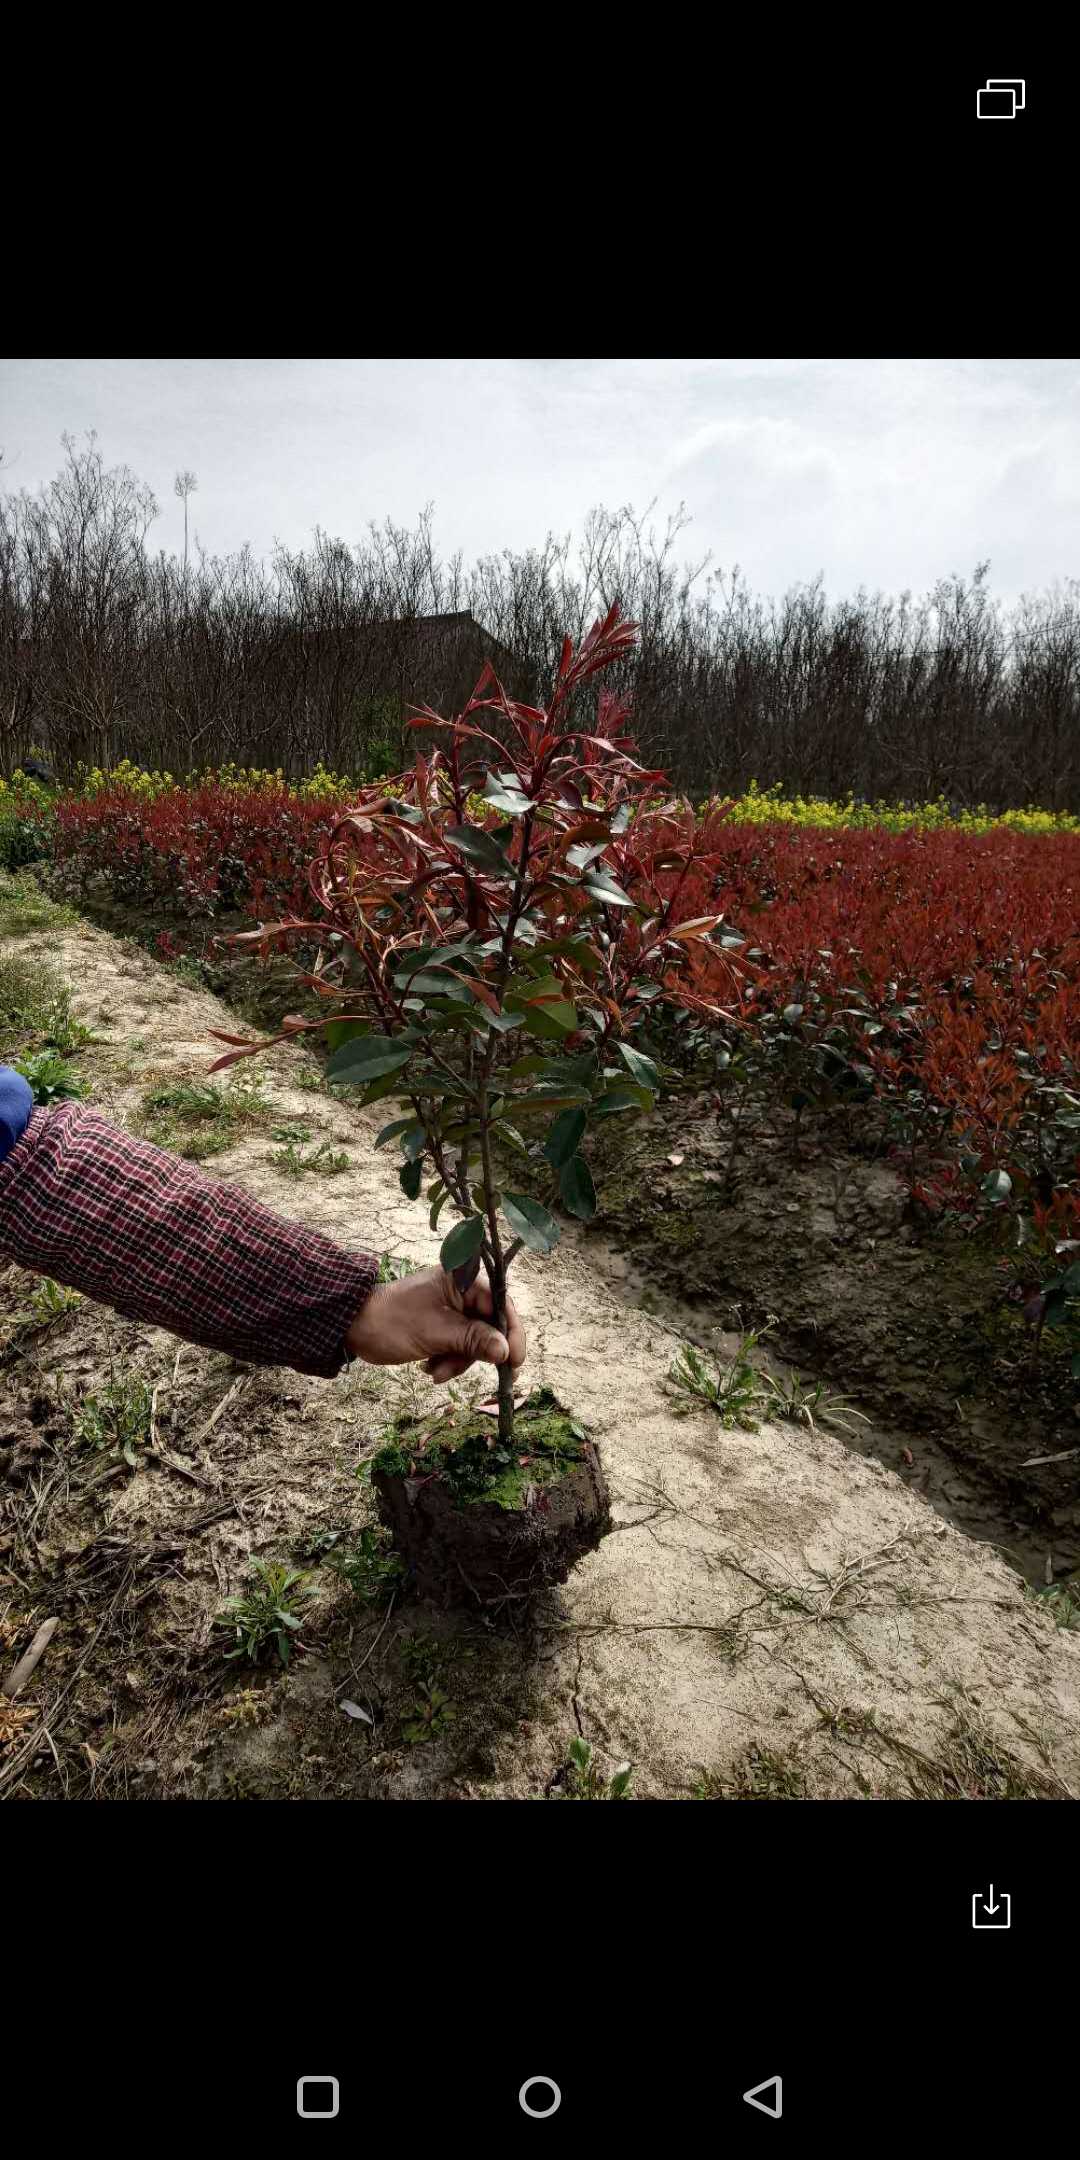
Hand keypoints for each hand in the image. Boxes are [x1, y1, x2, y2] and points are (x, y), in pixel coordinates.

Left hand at [345, 1265, 526, 1384]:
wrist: (354, 1328)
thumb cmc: (392, 1322)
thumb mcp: (436, 1333)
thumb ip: (473, 1340)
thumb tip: (506, 1351)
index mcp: (463, 1279)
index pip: (501, 1304)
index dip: (511, 1333)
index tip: (515, 1362)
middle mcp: (462, 1291)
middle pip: (490, 1326)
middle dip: (477, 1353)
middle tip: (472, 1374)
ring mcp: (453, 1309)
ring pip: (476, 1341)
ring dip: (459, 1361)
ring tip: (437, 1371)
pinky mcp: (444, 1326)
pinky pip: (460, 1347)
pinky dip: (449, 1361)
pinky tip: (430, 1367)